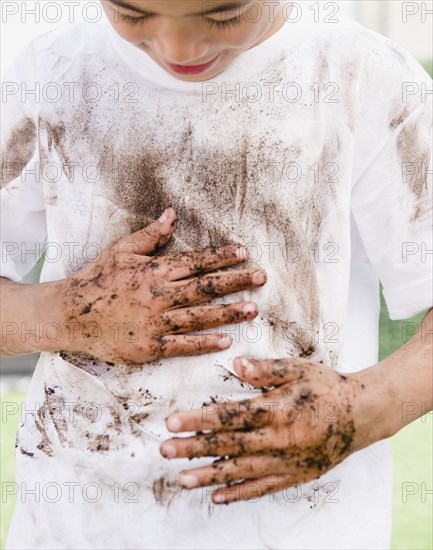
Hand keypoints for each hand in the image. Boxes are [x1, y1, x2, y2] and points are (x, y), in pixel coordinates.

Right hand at [58, 208, 266, 363]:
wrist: (69, 315)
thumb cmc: (96, 279)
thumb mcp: (120, 251)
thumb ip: (149, 236)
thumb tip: (172, 215)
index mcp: (153, 271)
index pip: (195, 261)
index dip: (221, 256)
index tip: (245, 252)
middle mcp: (158, 295)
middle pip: (204, 287)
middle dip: (236, 281)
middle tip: (262, 277)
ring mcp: (154, 323)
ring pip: (199, 316)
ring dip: (228, 312)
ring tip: (253, 308)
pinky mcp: (148, 347)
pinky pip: (181, 345)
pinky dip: (204, 343)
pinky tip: (226, 340)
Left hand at [160, 356, 376, 503]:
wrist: (360, 415)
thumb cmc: (325, 387)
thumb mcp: (298, 369)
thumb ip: (266, 369)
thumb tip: (235, 364)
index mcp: (276, 410)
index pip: (229, 416)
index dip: (198, 419)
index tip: (172, 422)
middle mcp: (278, 439)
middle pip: (228, 445)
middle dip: (193, 448)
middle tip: (165, 451)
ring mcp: (285, 461)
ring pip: (240, 471)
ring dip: (209, 475)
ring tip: (182, 479)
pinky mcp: (293, 475)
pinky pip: (262, 488)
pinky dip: (239, 494)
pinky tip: (218, 497)